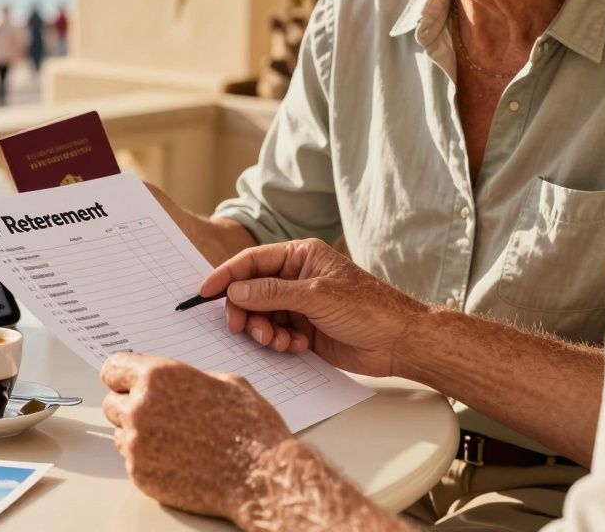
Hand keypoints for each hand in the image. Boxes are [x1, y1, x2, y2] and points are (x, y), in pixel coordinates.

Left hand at [100, 352, 292, 520]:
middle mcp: (141, 407)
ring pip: (120, 433)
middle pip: (111, 403)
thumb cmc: (250, 428)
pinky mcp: (140, 474)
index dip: (121, 376)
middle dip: (129, 406)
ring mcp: (137, 444)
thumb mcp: (226, 383)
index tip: (125, 383)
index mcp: (159, 377)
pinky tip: (177, 459)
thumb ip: (188, 379)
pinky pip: (131, 461)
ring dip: (138, 434)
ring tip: (174, 439)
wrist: (261, 475)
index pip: (113, 368)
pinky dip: (148, 459)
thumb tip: (176, 381)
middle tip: (157, 415)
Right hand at [199, 239, 429, 375]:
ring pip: (262, 316)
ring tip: (278, 342)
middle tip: (242, 329)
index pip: (253, 261)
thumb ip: (273, 293)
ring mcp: (299, 306)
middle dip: (246, 311)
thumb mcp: (316, 296)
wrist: (399, 342)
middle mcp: (297, 279)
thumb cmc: (368, 309)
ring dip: (264, 331)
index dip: (227, 275)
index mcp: (300, 257)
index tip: (205, 292)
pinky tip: (296, 347)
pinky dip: (279, 343)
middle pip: (252, 292)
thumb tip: (236, 290)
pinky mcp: (304, 331)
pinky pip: (276, 335)